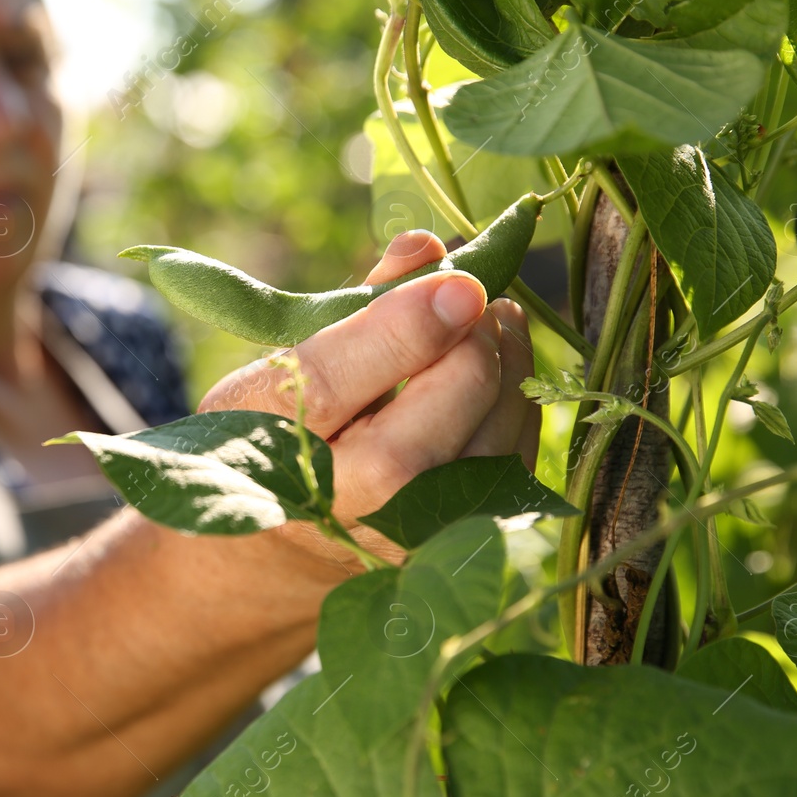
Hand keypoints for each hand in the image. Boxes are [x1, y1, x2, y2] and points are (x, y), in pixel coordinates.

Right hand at [198, 229, 540, 567]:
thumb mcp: (278, 371)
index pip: (343, 379)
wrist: (284, 551)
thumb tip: (426, 245)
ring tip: (475, 324)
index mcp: (284, 448)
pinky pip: (523, 442)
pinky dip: (512, 392)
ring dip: (503, 349)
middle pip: (459, 385)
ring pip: (507, 408)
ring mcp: (429, 526)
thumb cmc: (274, 441)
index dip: (410, 319)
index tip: (455, 276)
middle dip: (472, 323)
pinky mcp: (473, 536)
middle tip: (460, 294)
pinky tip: (485, 374)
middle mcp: (361, 502)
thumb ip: (353, 310)